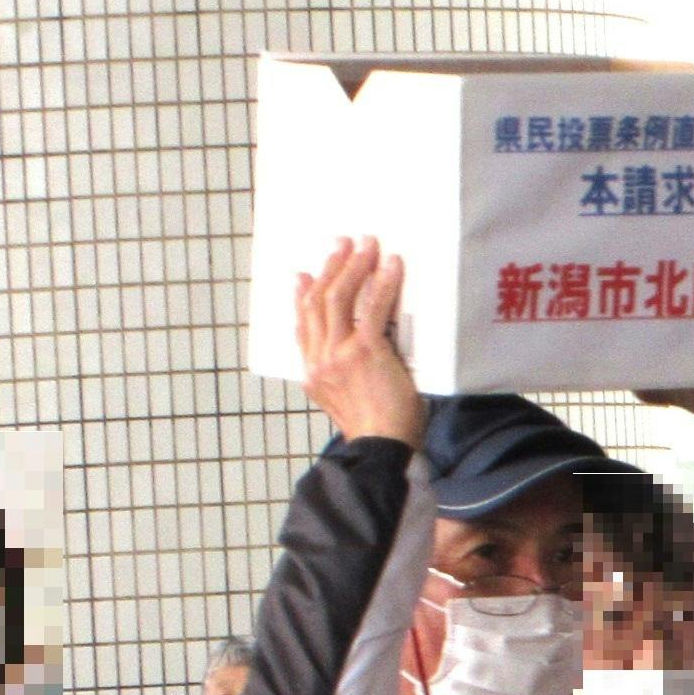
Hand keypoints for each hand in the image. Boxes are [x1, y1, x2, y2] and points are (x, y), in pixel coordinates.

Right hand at [293, 239, 422, 445]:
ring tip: (365, 245)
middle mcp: (320, 360)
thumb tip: (349, 359)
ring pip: (339, 298)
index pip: (302, 326)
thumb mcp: (344, 404)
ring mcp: (340, 353)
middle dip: (330, 269)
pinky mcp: (366, 352)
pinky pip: (373, 308)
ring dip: (352, 266)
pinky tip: (391, 266)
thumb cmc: (376, 431)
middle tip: (341, 245)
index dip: (301, 297)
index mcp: (313, 373)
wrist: (382, 449)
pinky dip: (383, 283)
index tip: (302, 276)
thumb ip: (339, 379)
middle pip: (317, 303)